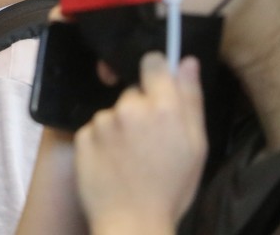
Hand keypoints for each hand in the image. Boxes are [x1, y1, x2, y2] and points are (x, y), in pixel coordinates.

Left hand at [75, 52, 205, 234]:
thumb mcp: (196, 146)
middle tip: (149, 139)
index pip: (153, 62)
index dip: (156, 72)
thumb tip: (187, 61)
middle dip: (141, 107)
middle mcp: (129, 108)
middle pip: (133, 92)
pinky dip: (103, 140)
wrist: (132, 223)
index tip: (158, 87)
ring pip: (114, 111)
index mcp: (163, 107)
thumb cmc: (171, 188)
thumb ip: (191, 99)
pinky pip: (96, 128)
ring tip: (130, 156)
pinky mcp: (84, 135)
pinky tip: (113, 162)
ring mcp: (103, 121)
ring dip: (121, 125)